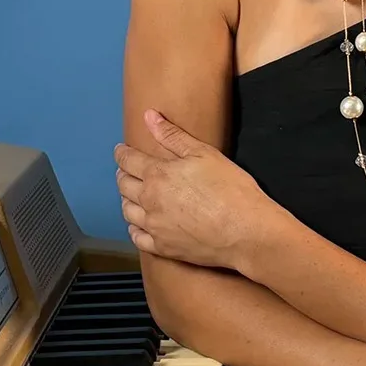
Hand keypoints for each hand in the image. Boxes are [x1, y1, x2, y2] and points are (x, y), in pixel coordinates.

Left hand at [115, 109, 281, 270]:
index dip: (122, 153)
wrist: (245, 231)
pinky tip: (139, 224)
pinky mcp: (163, 248)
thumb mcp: (204, 153)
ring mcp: (154, 227)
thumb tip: (149, 117)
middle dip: (123, 174)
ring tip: (132, 195)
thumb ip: (173, 135)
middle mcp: (149, 201)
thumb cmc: (230, 189)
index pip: (128, 160)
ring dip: (127, 200)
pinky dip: (134, 228)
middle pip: (124, 186)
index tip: (121, 150)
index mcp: (158, 174)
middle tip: (126, 170)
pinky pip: (137, 237)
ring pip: (127, 211)